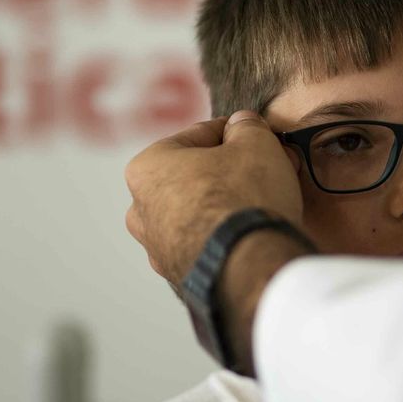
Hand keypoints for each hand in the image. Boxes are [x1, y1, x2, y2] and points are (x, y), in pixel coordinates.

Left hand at [125, 112, 303, 283]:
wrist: (250, 265)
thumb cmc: (244, 199)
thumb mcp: (255, 143)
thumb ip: (246, 126)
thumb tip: (243, 125)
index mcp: (146, 168)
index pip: (197, 137)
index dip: (233, 133)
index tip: (254, 136)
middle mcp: (140, 210)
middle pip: (192, 176)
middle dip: (226, 171)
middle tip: (261, 169)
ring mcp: (157, 248)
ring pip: (196, 212)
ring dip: (224, 204)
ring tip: (260, 202)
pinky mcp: (179, 276)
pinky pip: (205, 244)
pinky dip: (224, 236)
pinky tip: (250, 232)